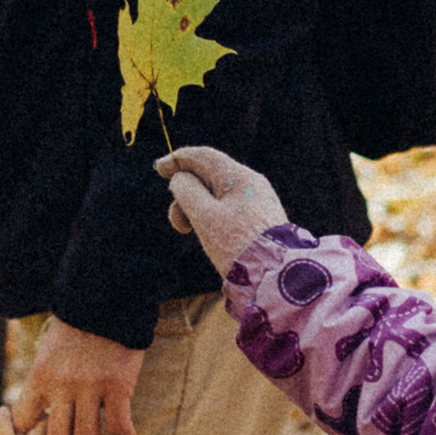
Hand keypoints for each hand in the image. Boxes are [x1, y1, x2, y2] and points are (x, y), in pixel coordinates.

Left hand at [21, 316, 143, 434]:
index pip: (24, 421)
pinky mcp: (117, 384)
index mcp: (40, 377)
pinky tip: (127, 434)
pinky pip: (118, 424)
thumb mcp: (49, 349)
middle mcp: (61, 386)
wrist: (106, 300)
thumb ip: (46, 378)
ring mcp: (89, 386)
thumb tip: (46, 405)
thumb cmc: (79, 326)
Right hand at [158, 146, 287, 278]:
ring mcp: (258, 203)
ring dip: (197, 210)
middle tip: (179, 225)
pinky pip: (229, 211)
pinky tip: (210, 239)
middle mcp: (252, 184)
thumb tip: (182, 179)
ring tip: (192, 234)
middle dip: (186, 195)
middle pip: (209, 177)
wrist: (276, 277)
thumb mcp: (204, 216)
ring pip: (217, 196)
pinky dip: (212, 219)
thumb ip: (187, 191)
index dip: (178, 160)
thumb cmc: (237, 245)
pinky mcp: (260, 221)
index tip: (159, 170)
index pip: (203, 156)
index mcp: (239, 176)